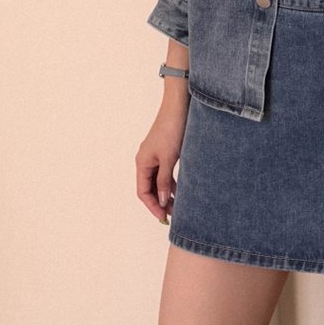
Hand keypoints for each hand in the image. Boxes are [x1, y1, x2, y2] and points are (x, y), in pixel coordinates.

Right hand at [135, 103, 187, 223]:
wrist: (179, 106)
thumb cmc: (172, 129)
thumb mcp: (168, 159)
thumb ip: (164, 181)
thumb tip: (163, 201)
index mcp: (142, 162)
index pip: (143, 192)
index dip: (152, 206)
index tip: (163, 217)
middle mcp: (146, 160)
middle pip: (149, 188)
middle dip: (160, 202)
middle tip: (173, 215)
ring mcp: (155, 156)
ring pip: (158, 181)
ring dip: (167, 194)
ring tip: (179, 206)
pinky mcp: (165, 152)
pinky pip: (165, 173)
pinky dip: (172, 183)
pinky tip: (182, 190)